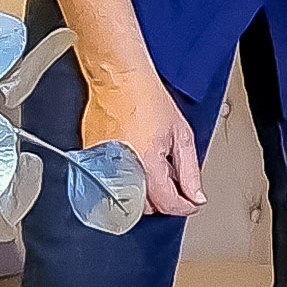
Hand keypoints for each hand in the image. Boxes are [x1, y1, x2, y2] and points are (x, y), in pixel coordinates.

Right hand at [81, 67, 204, 217]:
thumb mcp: (181, 135)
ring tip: (151, 162)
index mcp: (146, 165)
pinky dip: (126, 179)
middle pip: (147, 207)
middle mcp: (120, 171)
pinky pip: (112, 183)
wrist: (119, 79)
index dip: (185, 205)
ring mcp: (102, 168)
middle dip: (164, 197)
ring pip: (128, 198)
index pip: (168, 204)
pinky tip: (133, 157)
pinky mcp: (90, 163)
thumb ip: (190, 172)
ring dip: (144, 190)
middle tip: (171, 175)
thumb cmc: (147, 98)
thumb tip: (195, 197)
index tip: (191, 202)